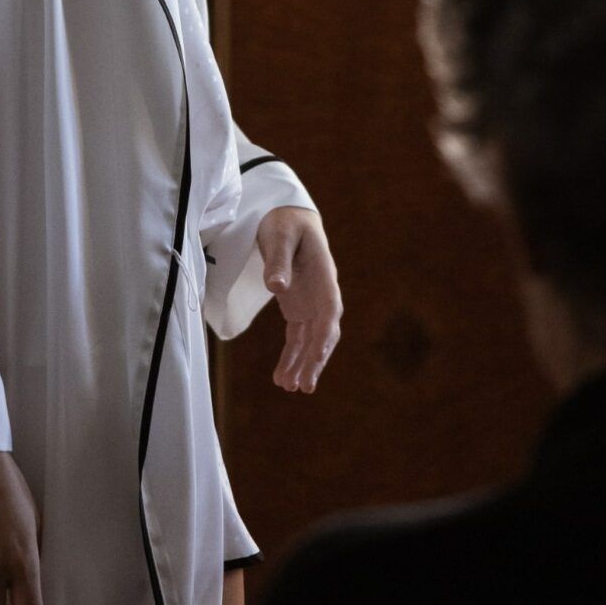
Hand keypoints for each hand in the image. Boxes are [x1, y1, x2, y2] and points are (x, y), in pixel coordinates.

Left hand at [258, 207, 341, 394]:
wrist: (287, 217)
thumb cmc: (286, 222)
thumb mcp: (280, 235)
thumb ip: (278, 259)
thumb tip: (276, 287)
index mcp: (325, 277)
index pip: (329, 313)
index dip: (324, 337)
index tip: (316, 359)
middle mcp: (322, 295)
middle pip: (325, 334)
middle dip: (316, 360)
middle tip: (304, 386)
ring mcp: (311, 304)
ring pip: (311, 342)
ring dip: (302, 365)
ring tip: (289, 388)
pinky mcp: (297, 309)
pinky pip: (297, 339)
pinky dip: (290, 358)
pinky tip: (281, 378)